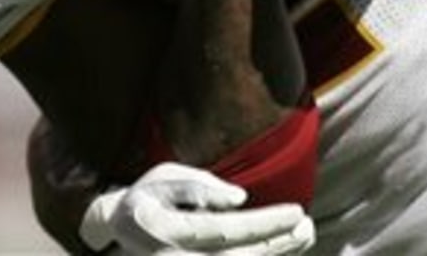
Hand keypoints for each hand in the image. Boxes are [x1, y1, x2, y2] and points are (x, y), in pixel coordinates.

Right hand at [80, 162, 315, 254]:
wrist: (118, 232)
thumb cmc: (145, 199)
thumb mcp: (164, 179)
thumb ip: (199, 186)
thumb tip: (241, 199)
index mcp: (165, 229)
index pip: (224, 231)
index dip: (263, 224)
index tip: (296, 211)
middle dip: (277, 245)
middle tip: (307, 227)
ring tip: (304, 236)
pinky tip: (281, 250)